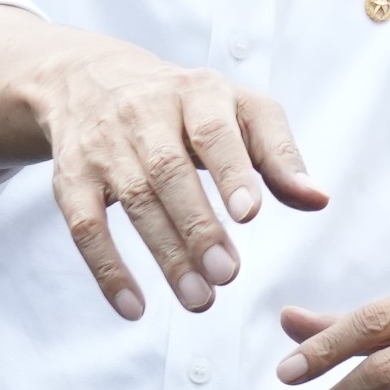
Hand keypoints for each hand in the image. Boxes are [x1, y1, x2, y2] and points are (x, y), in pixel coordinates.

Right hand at [22, 32, 327, 319]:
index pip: (215, 129)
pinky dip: (108, 269)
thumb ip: (277, 155)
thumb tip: (318, 199)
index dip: (232, 170)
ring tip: (199, 298)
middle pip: (169, 170)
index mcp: (197, 91)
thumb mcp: (236, 112)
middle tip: (227, 274)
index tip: (251, 214)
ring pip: (133, 200)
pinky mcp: (70, 178)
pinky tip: (134, 308)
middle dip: (198, 225)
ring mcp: (104, 144)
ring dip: (165, 254)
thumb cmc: (186, 107)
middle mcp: (146, 112)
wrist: (90, 82)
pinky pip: (85, 226)